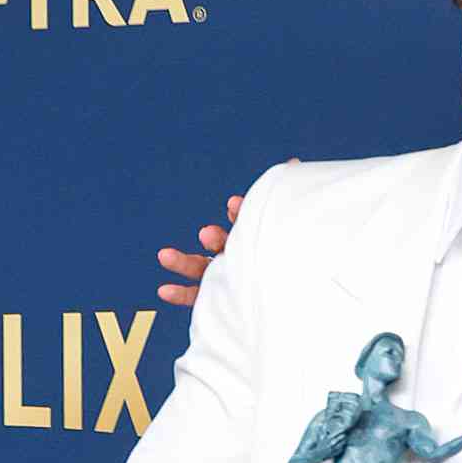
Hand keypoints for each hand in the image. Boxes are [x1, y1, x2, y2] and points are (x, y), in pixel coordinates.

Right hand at [156, 159, 299, 305]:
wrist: (297, 299)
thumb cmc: (295, 264)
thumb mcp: (294, 230)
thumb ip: (286, 200)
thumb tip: (293, 163)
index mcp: (253, 238)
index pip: (244, 221)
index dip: (239, 214)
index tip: (234, 206)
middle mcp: (237, 256)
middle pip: (219, 244)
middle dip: (212, 239)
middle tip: (207, 235)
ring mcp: (224, 277)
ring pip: (200, 268)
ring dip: (182, 262)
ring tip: (164, 256)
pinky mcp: (217, 299)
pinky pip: (195, 297)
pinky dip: (179, 294)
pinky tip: (164, 291)